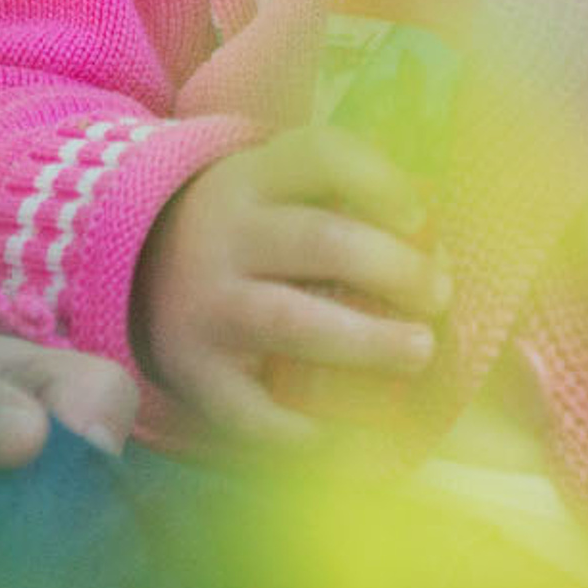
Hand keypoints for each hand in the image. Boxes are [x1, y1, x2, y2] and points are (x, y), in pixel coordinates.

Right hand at [131, 125, 449, 442]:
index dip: (380, 181)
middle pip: (322, 241)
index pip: (321, 156)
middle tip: (440, 295)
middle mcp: (227, 235)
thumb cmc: (258, 227)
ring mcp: (206, 305)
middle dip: (394, 269)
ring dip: (366, 341)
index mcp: (257, 178)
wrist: (146, 269)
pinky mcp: (192, 373)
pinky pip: (248, 408)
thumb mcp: (286, 189)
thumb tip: (437, 251)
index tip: (422, 217)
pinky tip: (348, 431)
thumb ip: (351, 202)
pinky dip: (301, 427)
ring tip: (420, 351)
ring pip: (291, 320)